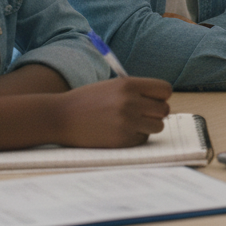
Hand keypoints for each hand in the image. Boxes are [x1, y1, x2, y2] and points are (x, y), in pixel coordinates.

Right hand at [56, 77, 172, 147]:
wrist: (60, 117)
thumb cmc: (88, 101)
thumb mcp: (113, 86)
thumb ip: (137, 91)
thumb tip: (163, 100)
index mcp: (128, 84)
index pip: (165, 90)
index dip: (161, 96)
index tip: (153, 100)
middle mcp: (130, 102)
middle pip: (164, 110)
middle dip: (156, 112)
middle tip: (143, 114)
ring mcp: (126, 122)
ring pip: (158, 126)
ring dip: (148, 126)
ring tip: (131, 123)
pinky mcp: (121, 140)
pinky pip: (142, 139)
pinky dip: (135, 137)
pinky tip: (119, 132)